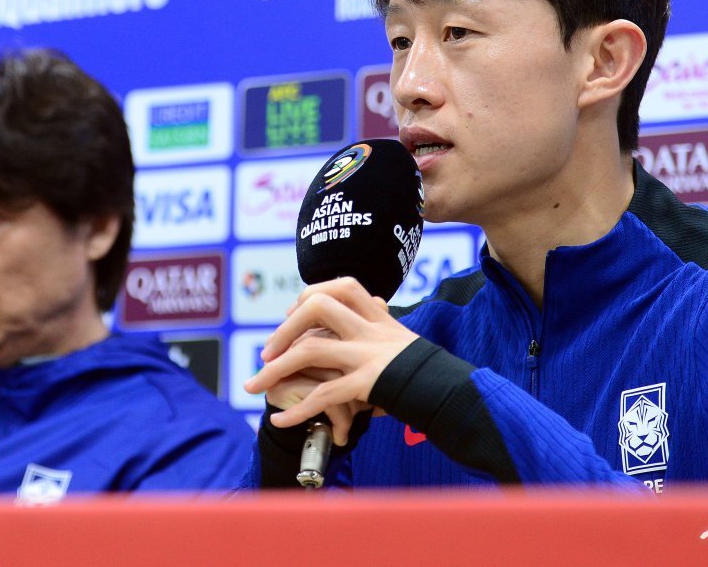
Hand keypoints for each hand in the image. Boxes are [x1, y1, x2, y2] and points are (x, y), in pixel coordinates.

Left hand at [244, 277, 418, 444]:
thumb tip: (373, 301)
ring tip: (254, 385)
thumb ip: (381, 320)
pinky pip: (323, 395)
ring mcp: (369, 356)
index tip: (292, 313)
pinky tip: (279, 422)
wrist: (452, 394)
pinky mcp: (368, 384)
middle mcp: (372, 331)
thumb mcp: (403, 337)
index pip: (342, 286)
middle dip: (285, 327)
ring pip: (311, 349)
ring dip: (276, 369)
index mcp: (379, 317)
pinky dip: (296, 410)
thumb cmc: (424, 370)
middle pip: (319, 306)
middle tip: (267, 351)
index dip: (311, 295)